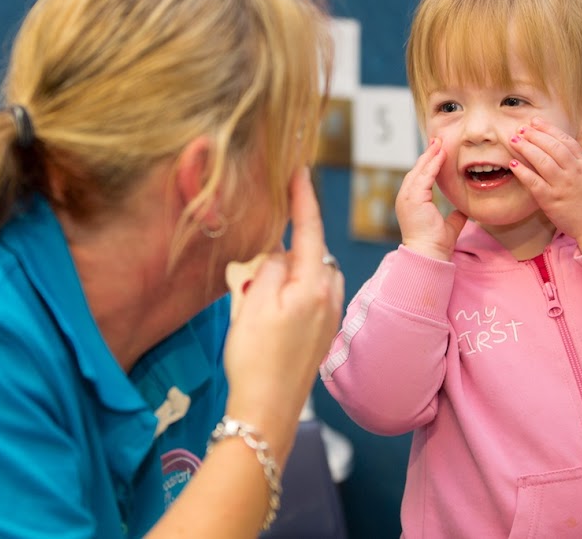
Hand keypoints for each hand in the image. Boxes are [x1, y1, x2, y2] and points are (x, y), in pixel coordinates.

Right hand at [222, 167, 343, 459]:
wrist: (267, 412)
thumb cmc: (255, 357)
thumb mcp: (253, 302)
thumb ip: (269, 267)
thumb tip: (279, 255)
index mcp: (312, 284)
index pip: (309, 229)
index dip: (302, 198)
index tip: (299, 171)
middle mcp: (328, 298)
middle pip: (309, 254)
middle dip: (288, 245)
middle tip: (258, 252)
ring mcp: (327, 319)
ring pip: (309, 278)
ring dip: (290, 272)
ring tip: (259, 286)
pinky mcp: (320, 337)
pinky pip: (309, 299)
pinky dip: (292, 292)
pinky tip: (272, 310)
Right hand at [396, 138, 467, 260]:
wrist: (428, 254)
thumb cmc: (436, 244)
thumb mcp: (449, 226)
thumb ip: (455, 216)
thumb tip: (464, 209)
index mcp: (412, 203)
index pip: (420, 178)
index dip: (429, 164)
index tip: (438, 151)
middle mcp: (406, 198)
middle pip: (417, 170)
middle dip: (428, 155)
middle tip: (437, 140)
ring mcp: (407, 197)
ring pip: (419, 170)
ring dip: (430, 155)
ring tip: (439, 143)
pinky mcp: (413, 198)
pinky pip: (424, 176)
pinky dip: (432, 164)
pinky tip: (441, 154)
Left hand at [509, 118, 581, 252]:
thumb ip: (574, 160)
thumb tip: (555, 143)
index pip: (565, 140)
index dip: (548, 129)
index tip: (534, 121)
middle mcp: (574, 172)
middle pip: (553, 147)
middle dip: (535, 135)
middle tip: (520, 128)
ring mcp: (562, 186)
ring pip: (543, 161)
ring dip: (527, 148)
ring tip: (514, 140)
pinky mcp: (551, 200)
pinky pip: (534, 182)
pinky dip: (523, 172)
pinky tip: (513, 164)